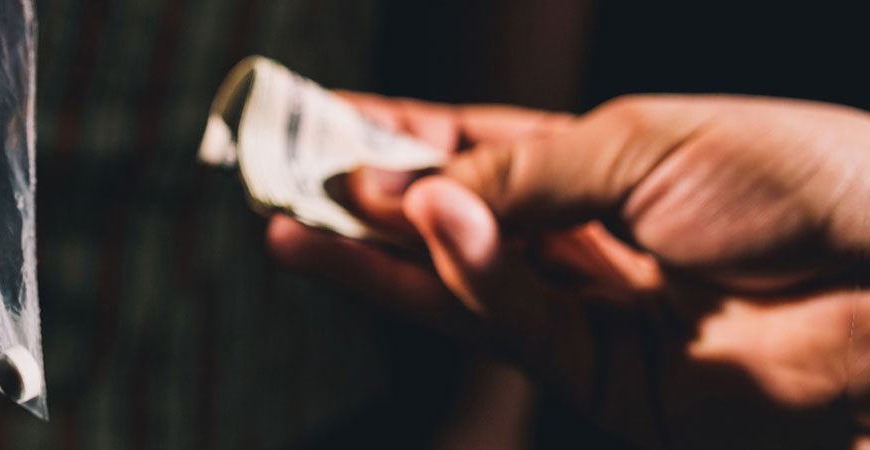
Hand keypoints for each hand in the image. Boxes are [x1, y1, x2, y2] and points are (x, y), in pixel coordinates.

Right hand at [270, 92, 869, 448]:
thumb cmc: (800, 179)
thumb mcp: (636, 141)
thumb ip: (514, 171)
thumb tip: (411, 192)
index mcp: (607, 165)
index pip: (474, 147)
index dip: (396, 133)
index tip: (316, 119)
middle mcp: (591, 243)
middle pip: (452, 222)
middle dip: (363, 199)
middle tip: (276, 177)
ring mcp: (596, 317)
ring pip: (460, 286)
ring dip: (379, 250)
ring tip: (298, 217)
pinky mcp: (607, 384)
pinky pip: (513, 325)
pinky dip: (465, 274)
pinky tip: (424, 224)